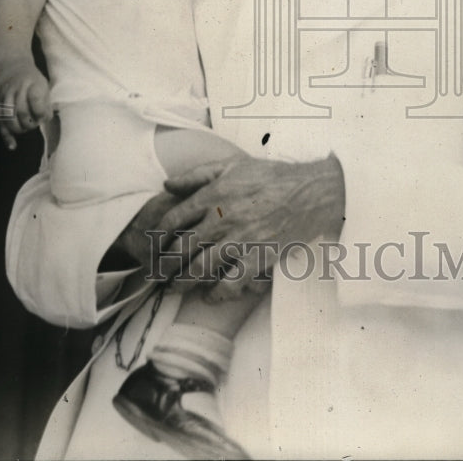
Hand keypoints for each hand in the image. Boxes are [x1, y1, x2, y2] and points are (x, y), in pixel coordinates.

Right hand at [0, 61, 52, 149]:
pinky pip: (1, 122)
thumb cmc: (31, 79)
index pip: (36, 100)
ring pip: (9, 118)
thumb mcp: (43, 84)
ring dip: (20, 128)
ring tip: (26, 128)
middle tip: (36, 123)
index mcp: (32, 82)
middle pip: (22, 111)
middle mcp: (17, 89)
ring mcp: (6, 97)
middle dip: (30, 122)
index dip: (41, 112)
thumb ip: (46, 101)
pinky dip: (7, 136)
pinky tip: (12, 145)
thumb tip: (47, 119)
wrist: (11, 66)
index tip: (44, 117)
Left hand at [157, 154, 344, 300]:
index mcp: (214, 195)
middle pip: (182, 248)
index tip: (154, 247)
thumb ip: (197, 175)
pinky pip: (231, 283)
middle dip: (164, 265)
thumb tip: (167, 184)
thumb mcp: (231, 165)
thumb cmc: (271, 177)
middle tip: (156, 276)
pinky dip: (217, 294)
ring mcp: (240, 240)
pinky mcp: (258, 257)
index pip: (174, 219)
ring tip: (174, 289)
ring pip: (201, 268)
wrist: (309, 192)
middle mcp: (222, 218)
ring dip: (183, 282)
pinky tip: (209, 296)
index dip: (158, 237)